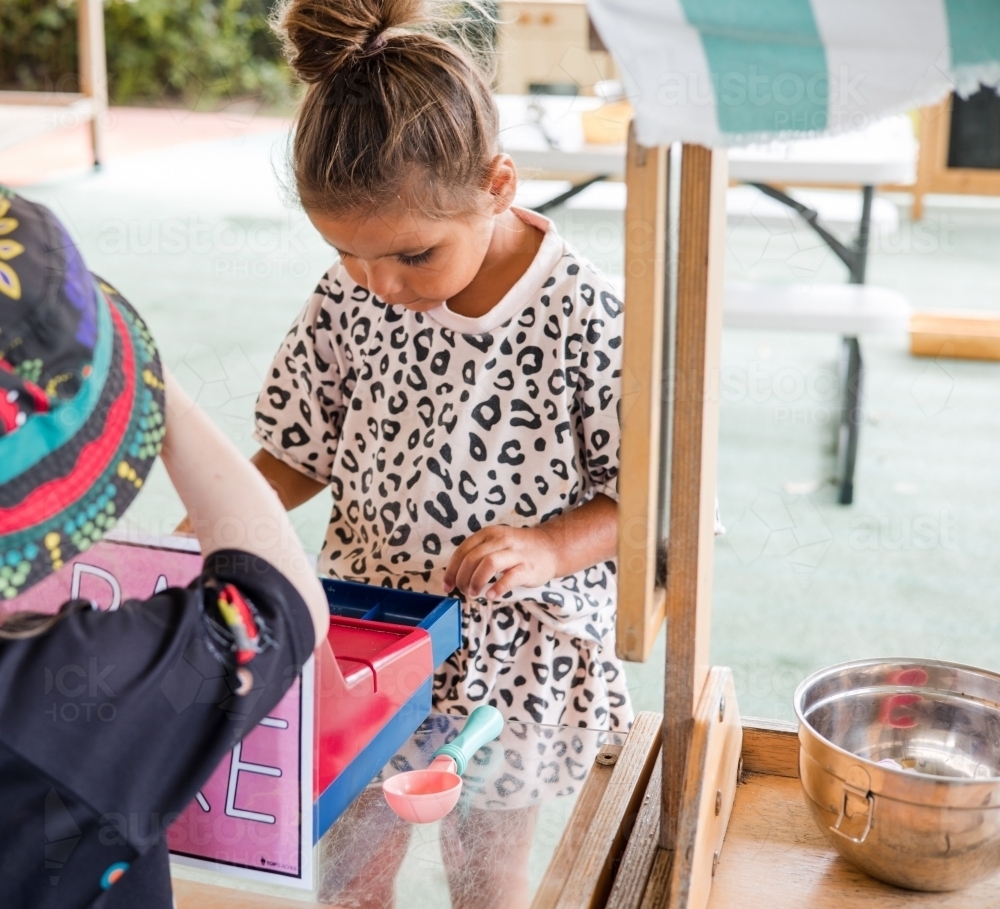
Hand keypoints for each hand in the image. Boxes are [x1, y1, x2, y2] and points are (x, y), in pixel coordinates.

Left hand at [443, 525, 560, 599]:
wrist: (550, 548)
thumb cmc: (517, 550)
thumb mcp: (495, 543)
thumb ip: (477, 554)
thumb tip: (454, 575)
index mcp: (488, 534)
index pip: (462, 551)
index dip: (452, 570)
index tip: (447, 585)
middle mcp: (500, 540)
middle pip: (472, 558)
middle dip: (462, 578)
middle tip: (463, 590)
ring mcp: (515, 553)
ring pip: (489, 563)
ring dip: (476, 581)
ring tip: (474, 592)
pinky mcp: (527, 567)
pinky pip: (509, 578)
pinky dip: (497, 588)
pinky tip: (491, 595)